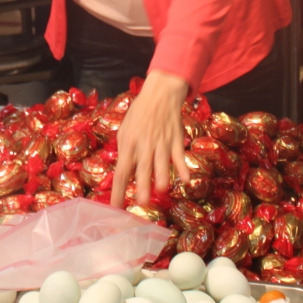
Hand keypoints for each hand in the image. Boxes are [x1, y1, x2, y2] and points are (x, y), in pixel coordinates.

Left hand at [110, 71, 189, 207]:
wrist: (159, 96)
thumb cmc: (138, 115)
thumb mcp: (124, 130)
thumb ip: (124, 151)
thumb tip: (123, 173)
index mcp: (128, 143)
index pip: (122, 170)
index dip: (118, 189)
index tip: (115, 206)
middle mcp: (144, 144)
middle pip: (142, 167)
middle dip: (142, 185)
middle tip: (141, 202)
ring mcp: (161, 142)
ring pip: (162, 161)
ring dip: (162, 176)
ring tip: (160, 190)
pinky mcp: (176, 140)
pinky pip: (179, 155)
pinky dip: (183, 167)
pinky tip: (186, 179)